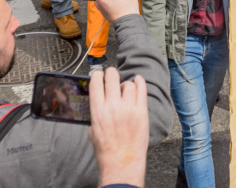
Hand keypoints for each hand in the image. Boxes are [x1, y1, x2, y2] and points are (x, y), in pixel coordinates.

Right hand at [89, 69, 147, 187]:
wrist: (122, 162)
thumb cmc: (107, 150)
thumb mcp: (93, 130)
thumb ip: (96, 114)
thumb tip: (99, 101)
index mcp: (98, 111)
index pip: (96, 83)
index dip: (97, 75)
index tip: (98, 73)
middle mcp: (113, 107)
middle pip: (112, 77)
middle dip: (110, 73)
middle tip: (111, 74)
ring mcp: (128, 108)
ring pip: (128, 84)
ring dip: (125, 84)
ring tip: (124, 90)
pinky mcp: (142, 111)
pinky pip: (142, 89)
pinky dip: (140, 82)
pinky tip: (138, 80)